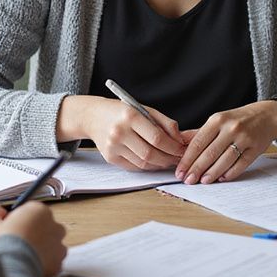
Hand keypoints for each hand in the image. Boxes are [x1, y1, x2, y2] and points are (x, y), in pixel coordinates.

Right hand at [0, 202, 66, 276]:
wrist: (12, 265)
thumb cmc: (2, 242)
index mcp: (39, 210)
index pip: (33, 212)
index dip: (22, 222)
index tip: (13, 230)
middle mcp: (54, 224)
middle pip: (46, 227)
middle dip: (36, 234)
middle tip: (19, 244)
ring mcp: (58, 244)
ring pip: (52, 245)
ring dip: (42, 249)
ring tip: (25, 257)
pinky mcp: (59, 261)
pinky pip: (53, 262)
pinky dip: (44, 265)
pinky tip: (31, 267)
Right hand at [57, 94, 185, 170]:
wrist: (94, 116)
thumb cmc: (122, 112)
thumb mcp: (144, 110)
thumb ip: (165, 123)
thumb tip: (180, 140)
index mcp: (130, 116)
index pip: (157, 138)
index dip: (173, 147)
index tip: (182, 150)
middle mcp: (120, 132)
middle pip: (150, 154)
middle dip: (168, 159)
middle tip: (178, 159)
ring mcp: (113, 146)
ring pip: (143, 163)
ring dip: (159, 164)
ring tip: (168, 160)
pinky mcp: (110, 157)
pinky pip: (134, 166)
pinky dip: (147, 166)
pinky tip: (155, 162)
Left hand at [175, 100, 276, 183]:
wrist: (266, 116)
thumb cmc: (238, 120)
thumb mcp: (218, 121)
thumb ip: (198, 133)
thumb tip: (178, 144)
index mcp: (218, 120)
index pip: (198, 142)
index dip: (187, 159)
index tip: (180, 171)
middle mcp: (231, 128)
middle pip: (210, 153)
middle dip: (196, 169)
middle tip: (188, 180)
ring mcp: (244, 139)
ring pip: (225, 160)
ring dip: (212, 173)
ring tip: (203, 181)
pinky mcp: (255, 149)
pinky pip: (241, 164)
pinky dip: (230, 173)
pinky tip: (222, 178)